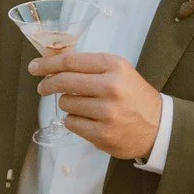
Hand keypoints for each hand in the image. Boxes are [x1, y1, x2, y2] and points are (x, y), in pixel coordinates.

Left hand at [31, 52, 161, 159]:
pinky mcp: (102, 134)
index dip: (48, 63)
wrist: (159, 126)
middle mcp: (110, 87)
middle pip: (64, 81)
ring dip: (67, 104)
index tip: (35, 66)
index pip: (71, 61)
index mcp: (114, 66)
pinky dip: (74, 121)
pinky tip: (87, 120)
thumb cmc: (133, 95)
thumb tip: (51, 60)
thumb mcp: (117, 71)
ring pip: (66, 103)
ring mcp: (106, 112)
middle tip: (42, 87)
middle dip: (47, 84)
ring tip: (82, 105)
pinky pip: (71, 123)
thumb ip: (88, 65)